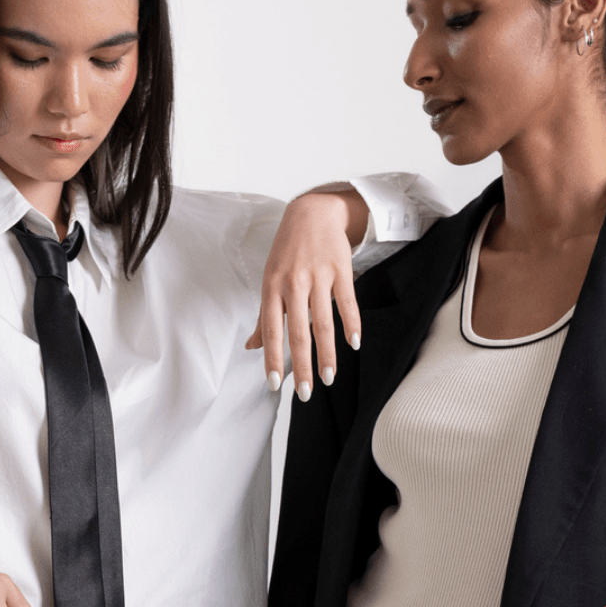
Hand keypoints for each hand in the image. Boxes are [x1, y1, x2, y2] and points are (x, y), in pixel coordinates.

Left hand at [246, 188, 367, 401]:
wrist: (312, 213)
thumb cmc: (287, 252)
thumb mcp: (269, 280)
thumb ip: (264, 317)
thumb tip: (251, 348)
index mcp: (271, 288)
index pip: (271, 331)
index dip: (272, 359)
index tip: (274, 385)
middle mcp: (292, 283)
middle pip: (298, 333)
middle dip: (302, 366)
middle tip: (306, 394)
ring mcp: (317, 276)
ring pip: (323, 323)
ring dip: (327, 354)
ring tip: (329, 378)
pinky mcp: (340, 269)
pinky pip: (347, 302)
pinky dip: (352, 324)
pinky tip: (354, 344)